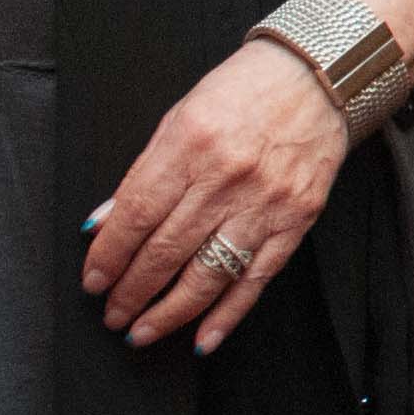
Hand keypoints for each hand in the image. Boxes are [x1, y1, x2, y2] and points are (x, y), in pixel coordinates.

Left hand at [81, 36, 348, 354]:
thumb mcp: (180, 117)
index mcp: (191, 145)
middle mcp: (227, 177)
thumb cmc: (244, 91)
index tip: (94, 281)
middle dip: (131, 292)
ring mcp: (265, 201)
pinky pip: (257, 277)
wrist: (319, 75)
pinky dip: (228, 314)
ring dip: (168, 313)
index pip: (136, 216)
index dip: (109, 256)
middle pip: (166, 251)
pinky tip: (203, 338)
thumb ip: (144, 173)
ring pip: (207, 274)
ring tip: (141, 333)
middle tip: (113, 315)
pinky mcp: (297, 218)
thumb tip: (104, 224)